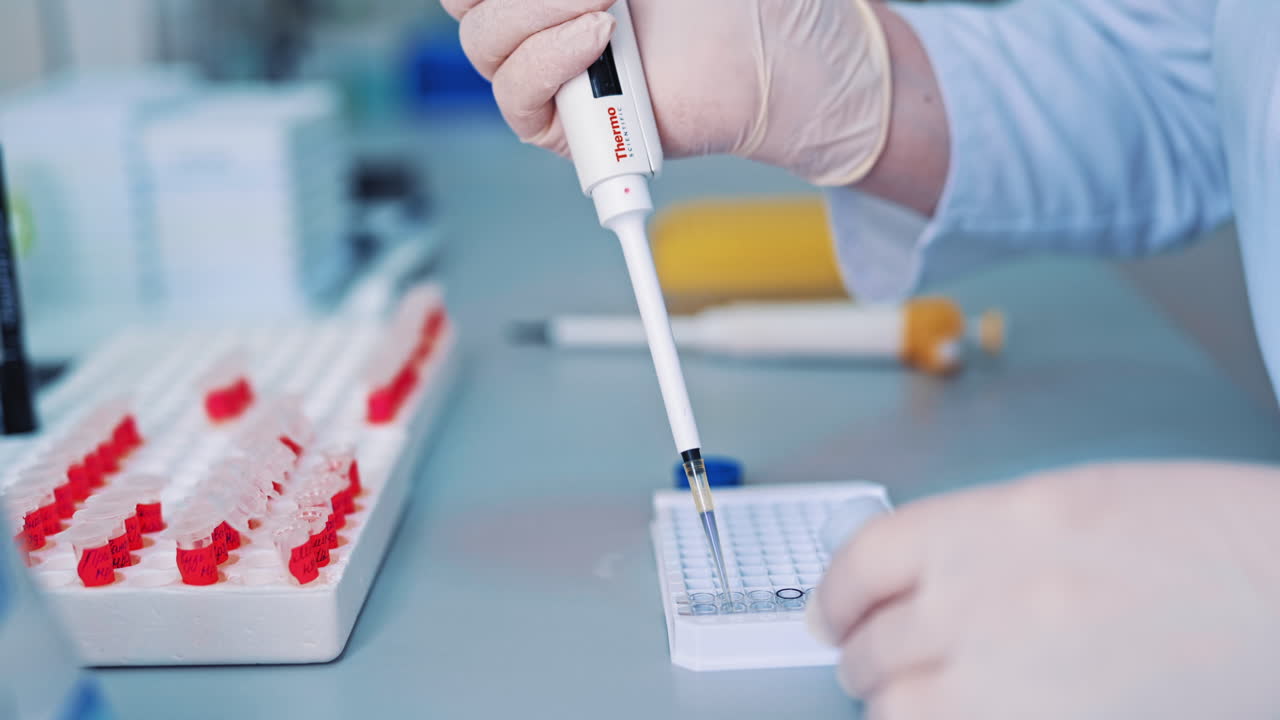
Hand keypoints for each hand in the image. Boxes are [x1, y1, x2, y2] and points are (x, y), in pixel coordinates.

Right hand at [439, 0, 891, 185]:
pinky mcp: (562, 125)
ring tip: (606, 2)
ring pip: (484, 42)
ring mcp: (545, 69)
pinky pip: (517, 95)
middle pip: (462, 1)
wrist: (776, 58)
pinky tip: (599, 36)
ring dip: (538, 10)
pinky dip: (550, 60)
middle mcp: (535, 18)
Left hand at [810, 461, 1279, 718]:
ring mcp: (1014, 677)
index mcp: (993, 524)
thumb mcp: (1070, 508)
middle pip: (874, 642)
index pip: (865, 559)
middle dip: (863, 658)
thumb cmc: (1203, 540)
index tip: (830, 614)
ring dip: (896, 708)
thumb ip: (979, 544)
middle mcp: (988, 597)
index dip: (836, 593)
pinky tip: (965, 716)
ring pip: (897, 709)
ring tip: (914, 703)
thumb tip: (914, 584)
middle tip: (869, 666)